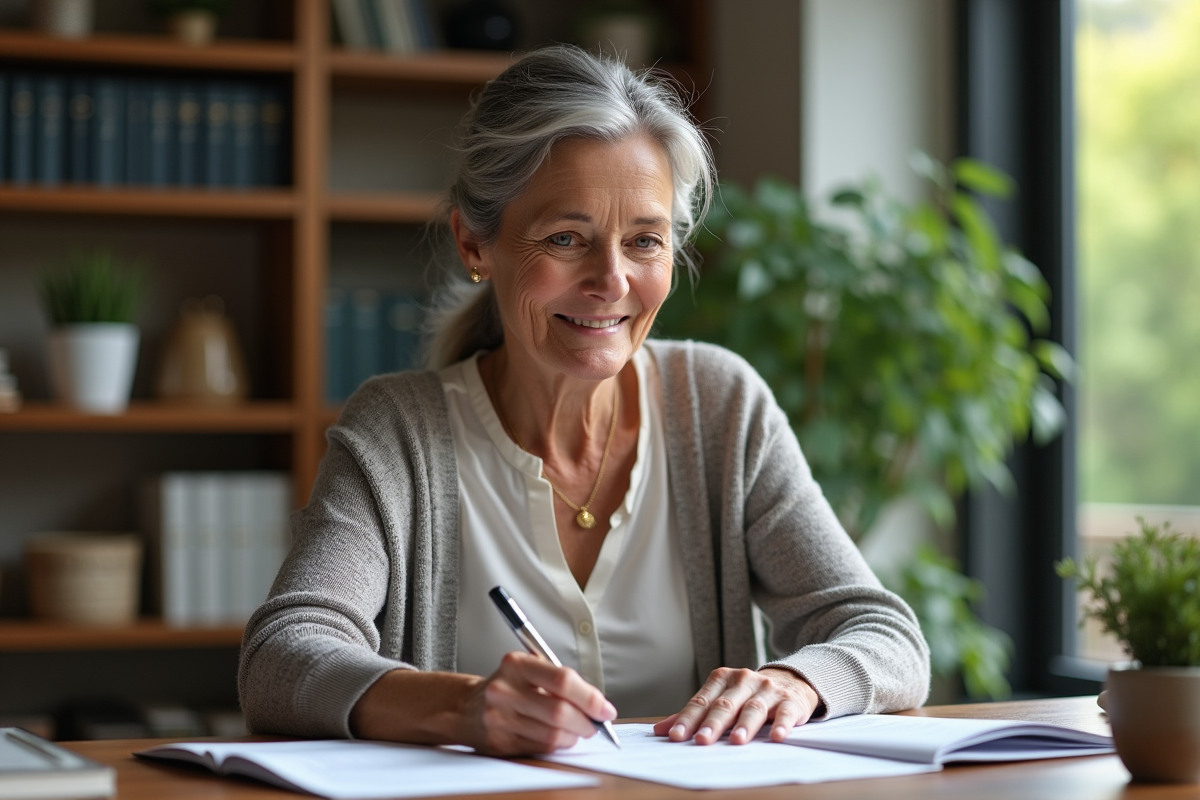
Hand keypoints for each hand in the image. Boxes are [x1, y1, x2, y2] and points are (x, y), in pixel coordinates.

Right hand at [457, 651, 616, 755]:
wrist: (466, 707)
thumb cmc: (508, 686)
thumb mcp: (529, 669)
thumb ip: (561, 681)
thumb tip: (598, 704)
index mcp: (516, 664)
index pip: (562, 680)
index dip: (590, 697)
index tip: (605, 709)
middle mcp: (505, 690)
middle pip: (560, 712)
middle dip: (586, 722)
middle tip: (595, 724)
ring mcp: (499, 718)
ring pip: (552, 735)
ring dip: (573, 736)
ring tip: (575, 730)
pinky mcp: (499, 742)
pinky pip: (540, 748)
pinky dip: (557, 745)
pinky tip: (557, 737)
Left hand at [653, 667, 820, 744]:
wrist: (789, 681)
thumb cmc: (747, 695)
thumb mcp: (720, 698)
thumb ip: (693, 714)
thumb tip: (660, 730)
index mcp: (722, 678)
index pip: (701, 701)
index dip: (688, 719)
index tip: (676, 736)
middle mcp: (743, 680)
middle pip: (725, 704)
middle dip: (712, 723)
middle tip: (702, 740)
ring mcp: (767, 690)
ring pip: (752, 708)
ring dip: (744, 725)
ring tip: (736, 741)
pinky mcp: (789, 701)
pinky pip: (784, 712)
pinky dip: (781, 724)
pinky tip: (776, 736)